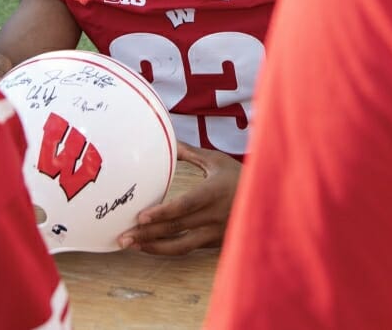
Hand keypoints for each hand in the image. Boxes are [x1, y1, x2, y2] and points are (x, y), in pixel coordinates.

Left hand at [117, 141, 240, 255]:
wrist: (268, 202)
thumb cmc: (239, 177)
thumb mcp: (217, 161)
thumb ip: (191, 153)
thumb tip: (168, 141)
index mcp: (213, 193)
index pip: (185, 205)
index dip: (163, 213)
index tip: (141, 216)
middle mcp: (213, 216)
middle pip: (176, 228)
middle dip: (148, 234)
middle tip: (123, 237)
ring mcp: (214, 233)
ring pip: (180, 246)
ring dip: (153, 247)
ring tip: (131, 245)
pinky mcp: (213, 243)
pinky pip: (187, 248)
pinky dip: (166, 248)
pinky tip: (149, 246)